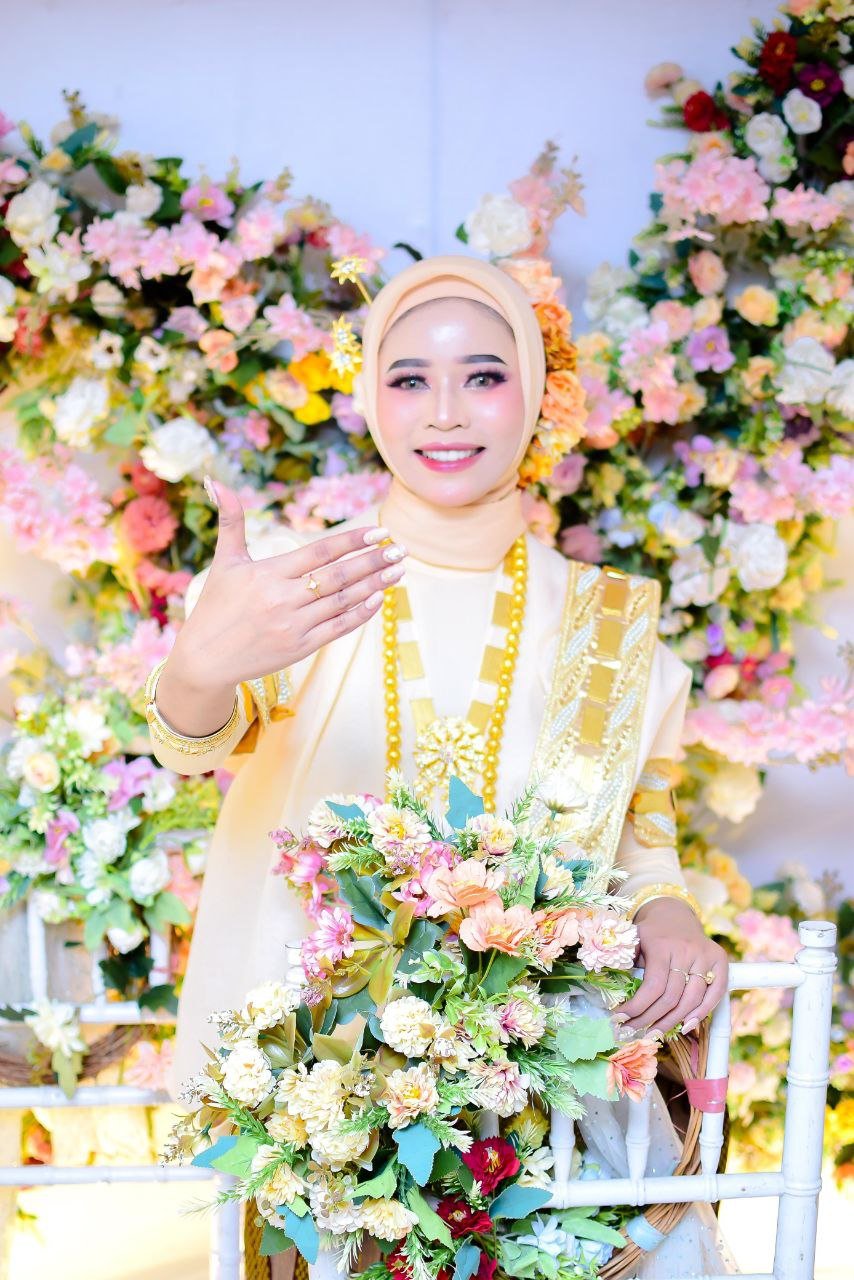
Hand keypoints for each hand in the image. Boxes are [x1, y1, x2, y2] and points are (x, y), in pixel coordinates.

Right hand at [159, 478, 406, 722]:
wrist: (205, 660)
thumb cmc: (215, 607)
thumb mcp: (224, 562)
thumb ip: (230, 521)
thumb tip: (215, 481)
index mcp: (268, 574)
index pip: (319, 552)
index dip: (352, 541)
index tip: (379, 532)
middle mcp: (283, 599)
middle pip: (338, 577)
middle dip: (372, 561)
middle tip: (400, 549)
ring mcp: (294, 625)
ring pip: (343, 601)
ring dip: (374, 585)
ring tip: (398, 570)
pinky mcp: (300, 648)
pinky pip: (338, 628)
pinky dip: (360, 613)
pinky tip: (378, 598)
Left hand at [615, 898, 727, 1034]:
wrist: (674, 913)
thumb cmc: (650, 933)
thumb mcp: (632, 939)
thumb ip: (624, 961)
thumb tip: (611, 990)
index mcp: (661, 944)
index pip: (653, 986)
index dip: (637, 1007)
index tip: (620, 1019)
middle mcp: (686, 950)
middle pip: (671, 997)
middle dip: (650, 1019)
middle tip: (633, 1032)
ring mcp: (705, 955)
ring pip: (691, 1000)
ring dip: (672, 1022)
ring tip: (654, 1033)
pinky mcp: (720, 960)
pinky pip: (715, 994)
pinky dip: (701, 1013)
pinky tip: (685, 1026)